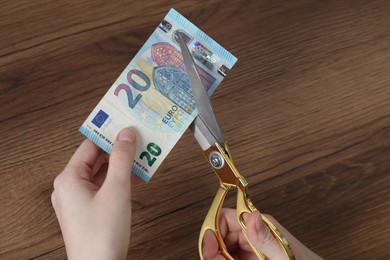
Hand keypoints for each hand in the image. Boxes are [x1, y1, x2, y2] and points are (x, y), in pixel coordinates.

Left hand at [51, 128, 137, 259]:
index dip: (109, 134)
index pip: (90, 146)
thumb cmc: (102, 235)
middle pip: (96, 159)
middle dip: (119, 151)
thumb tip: (126, 134)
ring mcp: (78, 200)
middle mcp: (69, 187)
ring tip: (143, 157)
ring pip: (102, 174)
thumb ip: (121, 159)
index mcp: (69, 179)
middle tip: (139, 140)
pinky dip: (119, 181)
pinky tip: (137, 178)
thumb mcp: (116, 190)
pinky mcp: (88, 211)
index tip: (126, 125)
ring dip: (122, 166)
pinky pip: (104, 188)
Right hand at [202, 208, 321, 259]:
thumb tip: (252, 215)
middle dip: (212, 247)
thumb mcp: (283, 252)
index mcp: (260, 224)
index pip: (225, 217)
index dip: (212, 229)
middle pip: (219, 234)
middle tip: (213, 259)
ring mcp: (250, 248)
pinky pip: (229, 257)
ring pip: (222, 247)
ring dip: (216, 256)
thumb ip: (266, 236)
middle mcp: (252, 233)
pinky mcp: (249, 259)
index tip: (209, 246)